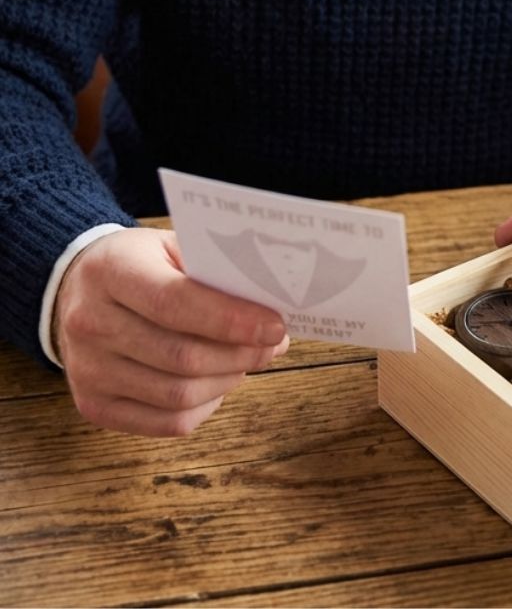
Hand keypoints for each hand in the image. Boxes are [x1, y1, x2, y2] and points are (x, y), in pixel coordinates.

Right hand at [54, 227, 288, 436]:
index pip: (174, 302)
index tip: (275, 325)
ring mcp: (88, 370)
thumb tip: (271, 303)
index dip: (231, 319)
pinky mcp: (94, 405)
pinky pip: (166, 423)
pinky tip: (220, 381)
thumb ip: (216, 270)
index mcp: (111, 271)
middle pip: (181, 356)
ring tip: (250, 359)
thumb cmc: (142, 264)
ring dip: (229, 379)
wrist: (80, 288)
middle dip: (242, 353)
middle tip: (274, 343)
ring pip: (177, 395)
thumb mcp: (172, 246)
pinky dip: (206, 406)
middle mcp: (90, 323)